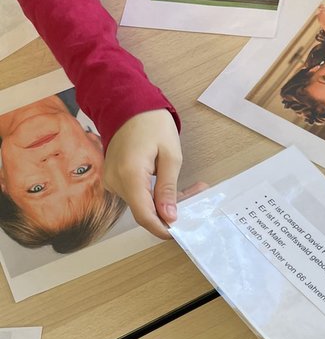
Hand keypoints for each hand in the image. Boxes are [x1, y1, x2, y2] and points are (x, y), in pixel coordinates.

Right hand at [104, 109, 182, 238]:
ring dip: (165, 202)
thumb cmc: (153, 124)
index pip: (144, 216)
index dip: (162, 229)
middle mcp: (115, 182)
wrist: (128, 105)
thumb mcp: (170, 155)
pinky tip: (171, 186)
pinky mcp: (114, 179)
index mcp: (130, 175)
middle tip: (197, 195)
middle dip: (171, 211)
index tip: (180, 232)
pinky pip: (136, 194)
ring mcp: (112, 181)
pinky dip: (155, 194)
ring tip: (191, 188)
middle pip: (145, 211)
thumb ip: (169, 188)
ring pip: (142, 204)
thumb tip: (169, 217)